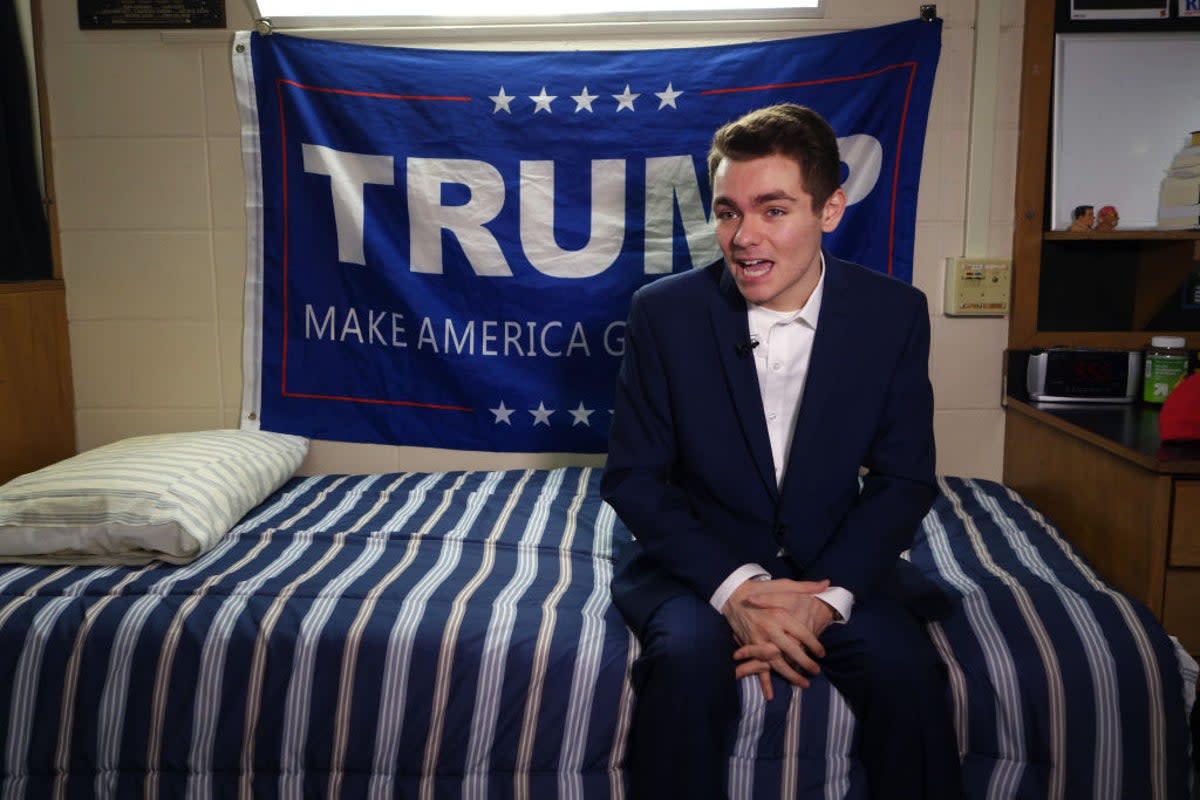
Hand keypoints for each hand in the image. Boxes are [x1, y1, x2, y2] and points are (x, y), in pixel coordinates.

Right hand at [721, 578, 831, 700]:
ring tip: (804, 684)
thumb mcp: (783, 585)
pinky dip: (763, 681)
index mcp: (779, 613)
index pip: (801, 633)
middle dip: (805, 663)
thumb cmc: (761, 589)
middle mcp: (769, 628)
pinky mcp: (749, 646)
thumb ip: (806, 587)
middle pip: (791, 650)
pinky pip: (758, 665)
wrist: (733, 595)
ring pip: (777, 662)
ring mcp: (758, 639)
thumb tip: (827, 584)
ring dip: (790, 674)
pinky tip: (770, 694)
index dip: (814, 644)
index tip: (822, 653)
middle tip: (816, 671)